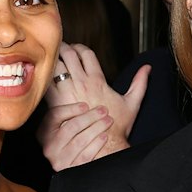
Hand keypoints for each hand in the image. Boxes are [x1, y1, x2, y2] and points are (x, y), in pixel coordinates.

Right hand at [37, 103, 120, 169]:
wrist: (80, 169)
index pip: (54, 116)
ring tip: (108, 120)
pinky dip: (96, 144)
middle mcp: (49, 146)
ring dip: (96, 128)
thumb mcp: (65, 125)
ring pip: (79, 141)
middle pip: (70, 128)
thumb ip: (69, 108)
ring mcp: (59, 159)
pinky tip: (104, 136)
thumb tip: (69, 81)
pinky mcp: (71, 169)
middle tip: (103, 110)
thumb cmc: (75, 140)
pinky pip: (85, 155)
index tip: (85, 104)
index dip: (70, 109)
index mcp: (44, 132)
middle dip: (89, 117)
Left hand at [38, 45, 149, 170]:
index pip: (86, 53)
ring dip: (52, 60)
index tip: (76, 49)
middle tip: (60, 48)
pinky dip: (44, 76)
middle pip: (68, 54)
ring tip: (50, 59)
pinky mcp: (57, 103)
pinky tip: (44, 76)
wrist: (103, 143)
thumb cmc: (117, 126)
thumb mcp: (133, 102)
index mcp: (98, 80)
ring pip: (55, 66)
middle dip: (63, 48)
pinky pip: (46, 82)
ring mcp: (68, 92)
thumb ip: (140, 83)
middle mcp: (82, 83)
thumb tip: (147, 68)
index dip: (80, 47)